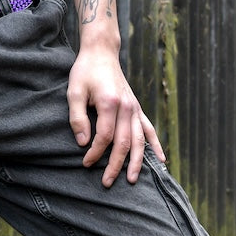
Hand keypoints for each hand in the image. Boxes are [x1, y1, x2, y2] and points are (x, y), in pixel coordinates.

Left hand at [66, 46, 164, 186]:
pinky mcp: (137, 107)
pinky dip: (155, 145)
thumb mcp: (74, 91)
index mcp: (110, 103)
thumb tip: (83, 143)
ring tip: (133, 180)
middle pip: (124, 143)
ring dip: (137, 162)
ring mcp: (134, 108)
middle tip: (106, 182)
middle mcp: (126, 107)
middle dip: (115, 165)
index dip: (95, 153)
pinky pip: (149, 129)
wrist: (101, 52)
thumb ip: (77, 118)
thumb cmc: (85, 71)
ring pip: (139, 140)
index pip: (105, 137)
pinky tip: (161, 161)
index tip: (85, 162)